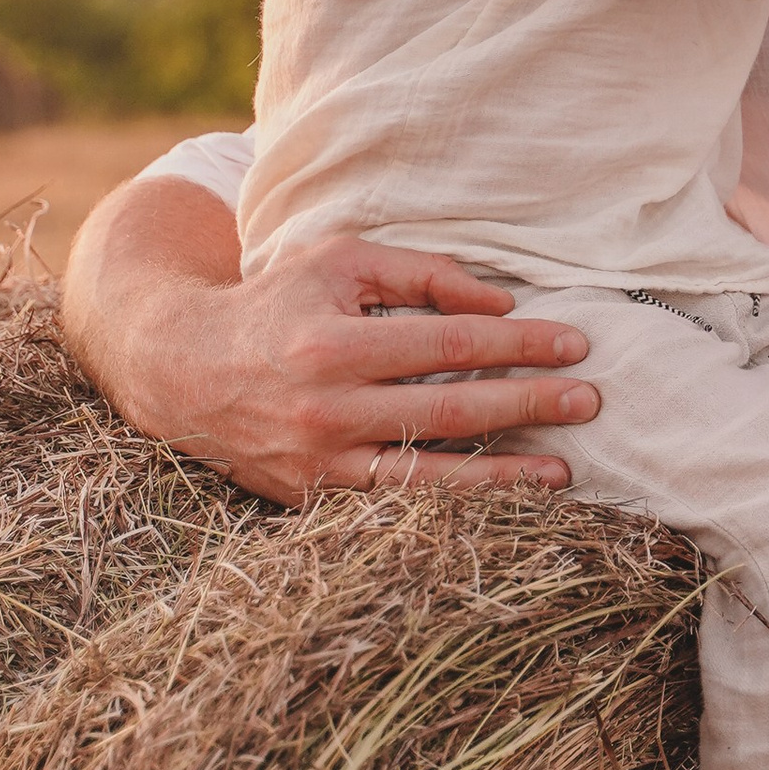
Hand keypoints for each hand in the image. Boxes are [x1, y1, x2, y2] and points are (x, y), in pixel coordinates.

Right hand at [63, 191, 599, 504]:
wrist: (179, 368)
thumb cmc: (274, 302)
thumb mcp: (339, 263)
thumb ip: (423, 274)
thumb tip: (502, 302)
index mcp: (332, 343)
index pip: (447, 344)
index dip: (517, 344)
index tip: (575, 344)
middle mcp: (324, 410)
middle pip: (449, 412)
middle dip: (528, 406)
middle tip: (590, 401)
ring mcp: (317, 464)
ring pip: (427, 479)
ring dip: (503, 479)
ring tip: (562, 475)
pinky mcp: (311, 498)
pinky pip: (394, 506)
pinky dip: (451, 506)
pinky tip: (500, 503)